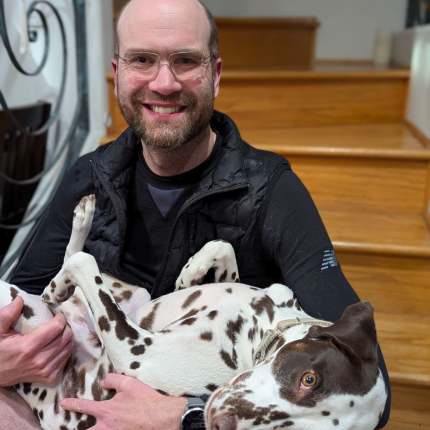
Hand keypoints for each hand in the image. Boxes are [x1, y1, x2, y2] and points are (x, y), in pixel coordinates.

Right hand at [0, 296, 72, 385]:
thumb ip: (6, 315)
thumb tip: (19, 299)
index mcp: (28, 347)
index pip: (57, 328)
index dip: (60, 318)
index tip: (57, 315)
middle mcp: (40, 360)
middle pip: (66, 336)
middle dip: (65, 327)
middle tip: (58, 324)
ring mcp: (45, 371)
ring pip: (68, 347)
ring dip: (65, 338)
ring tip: (57, 334)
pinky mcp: (49, 377)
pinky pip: (66, 359)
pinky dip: (64, 350)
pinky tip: (56, 346)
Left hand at [60, 373, 187, 429]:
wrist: (161, 418)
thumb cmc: (145, 400)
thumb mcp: (129, 383)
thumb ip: (112, 380)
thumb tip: (103, 383)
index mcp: (106, 411)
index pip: (84, 406)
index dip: (72, 404)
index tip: (63, 403)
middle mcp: (106, 427)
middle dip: (79, 429)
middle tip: (73, 427)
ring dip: (93, 429)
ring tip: (94, 427)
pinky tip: (116, 429)